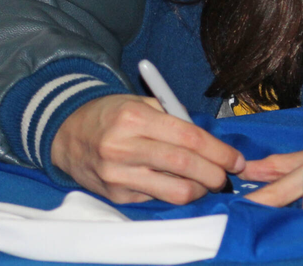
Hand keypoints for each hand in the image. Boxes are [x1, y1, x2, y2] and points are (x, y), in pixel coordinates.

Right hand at [49, 94, 244, 204]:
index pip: (187, 137)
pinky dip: (174, 193)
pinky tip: (177, 184)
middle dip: (215, 174)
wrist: (67, 134)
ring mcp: (118, 175)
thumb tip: (213, 142)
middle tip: (228, 176)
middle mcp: (123, 147)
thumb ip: (173, 118)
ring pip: (175, 192)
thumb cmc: (110, 115)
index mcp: (133, 117)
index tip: (236, 159)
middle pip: (184, 166)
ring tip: (206, 182)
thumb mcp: (138, 103)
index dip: (218, 151)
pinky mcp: (117, 195)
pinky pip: (158, 199)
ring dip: (200, 190)